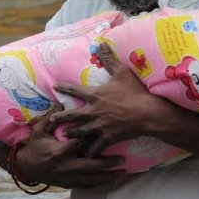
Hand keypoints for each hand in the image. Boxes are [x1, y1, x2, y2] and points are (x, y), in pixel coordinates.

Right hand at [14, 107, 124, 188]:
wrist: (26, 168)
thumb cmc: (35, 147)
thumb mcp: (39, 132)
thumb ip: (51, 119)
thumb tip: (61, 104)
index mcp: (59, 152)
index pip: (80, 144)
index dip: (93, 138)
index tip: (108, 132)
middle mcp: (66, 166)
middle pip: (91, 165)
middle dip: (107, 163)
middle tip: (122, 159)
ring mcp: (69, 178)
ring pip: (92, 180)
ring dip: (109, 177)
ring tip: (123, 173)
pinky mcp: (69, 185)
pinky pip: (88, 186)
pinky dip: (100, 184)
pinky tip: (112, 180)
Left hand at [47, 43, 177, 156]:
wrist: (147, 113)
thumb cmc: (135, 92)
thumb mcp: (122, 72)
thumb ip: (109, 59)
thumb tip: (100, 43)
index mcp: (95, 95)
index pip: (75, 90)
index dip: (64, 88)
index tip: (55, 87)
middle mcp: (93, 111)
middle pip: (72, 115)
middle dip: (60, 117)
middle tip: (52, 119)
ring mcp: (99, 126)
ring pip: (80, 131)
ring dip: (71, 133)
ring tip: (65, 135)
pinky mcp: (108, 137)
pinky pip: (96, 146)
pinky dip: (91, 150)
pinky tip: (87, 154)